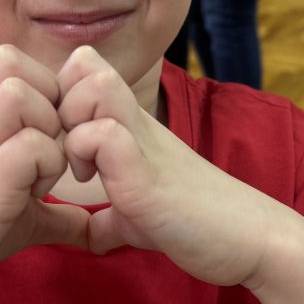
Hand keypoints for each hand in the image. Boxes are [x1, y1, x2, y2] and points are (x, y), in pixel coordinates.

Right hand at [0, 45, 89, 303]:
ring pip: (18, 93)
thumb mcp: (27, 221)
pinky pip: (27, 146)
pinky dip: (44, 168)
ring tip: (45, 173)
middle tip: (58, 148)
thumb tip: (97, 226)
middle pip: (13, 61)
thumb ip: (60, 214)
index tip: (61, 135)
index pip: (15, 62)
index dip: (50, 87)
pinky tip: (34, 197)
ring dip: (46, 130)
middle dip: (50, 99)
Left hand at [57, 46, 275, 286]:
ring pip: (92, 87)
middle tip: (59, 148)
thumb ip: (112, 218)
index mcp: (129, 127)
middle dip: (55, 102)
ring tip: (77, 165)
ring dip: (72, 123)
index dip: (55, 94)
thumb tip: (90, 235)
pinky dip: (85, 155)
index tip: (54, 139)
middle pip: (83, 63)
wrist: (249, 240)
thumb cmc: (196, 225)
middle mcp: (135, 123)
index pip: (83, 68)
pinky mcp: (146, 175)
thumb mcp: (139, 218)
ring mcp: (142, 144)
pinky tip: (90, 184)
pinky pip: (104, 135)